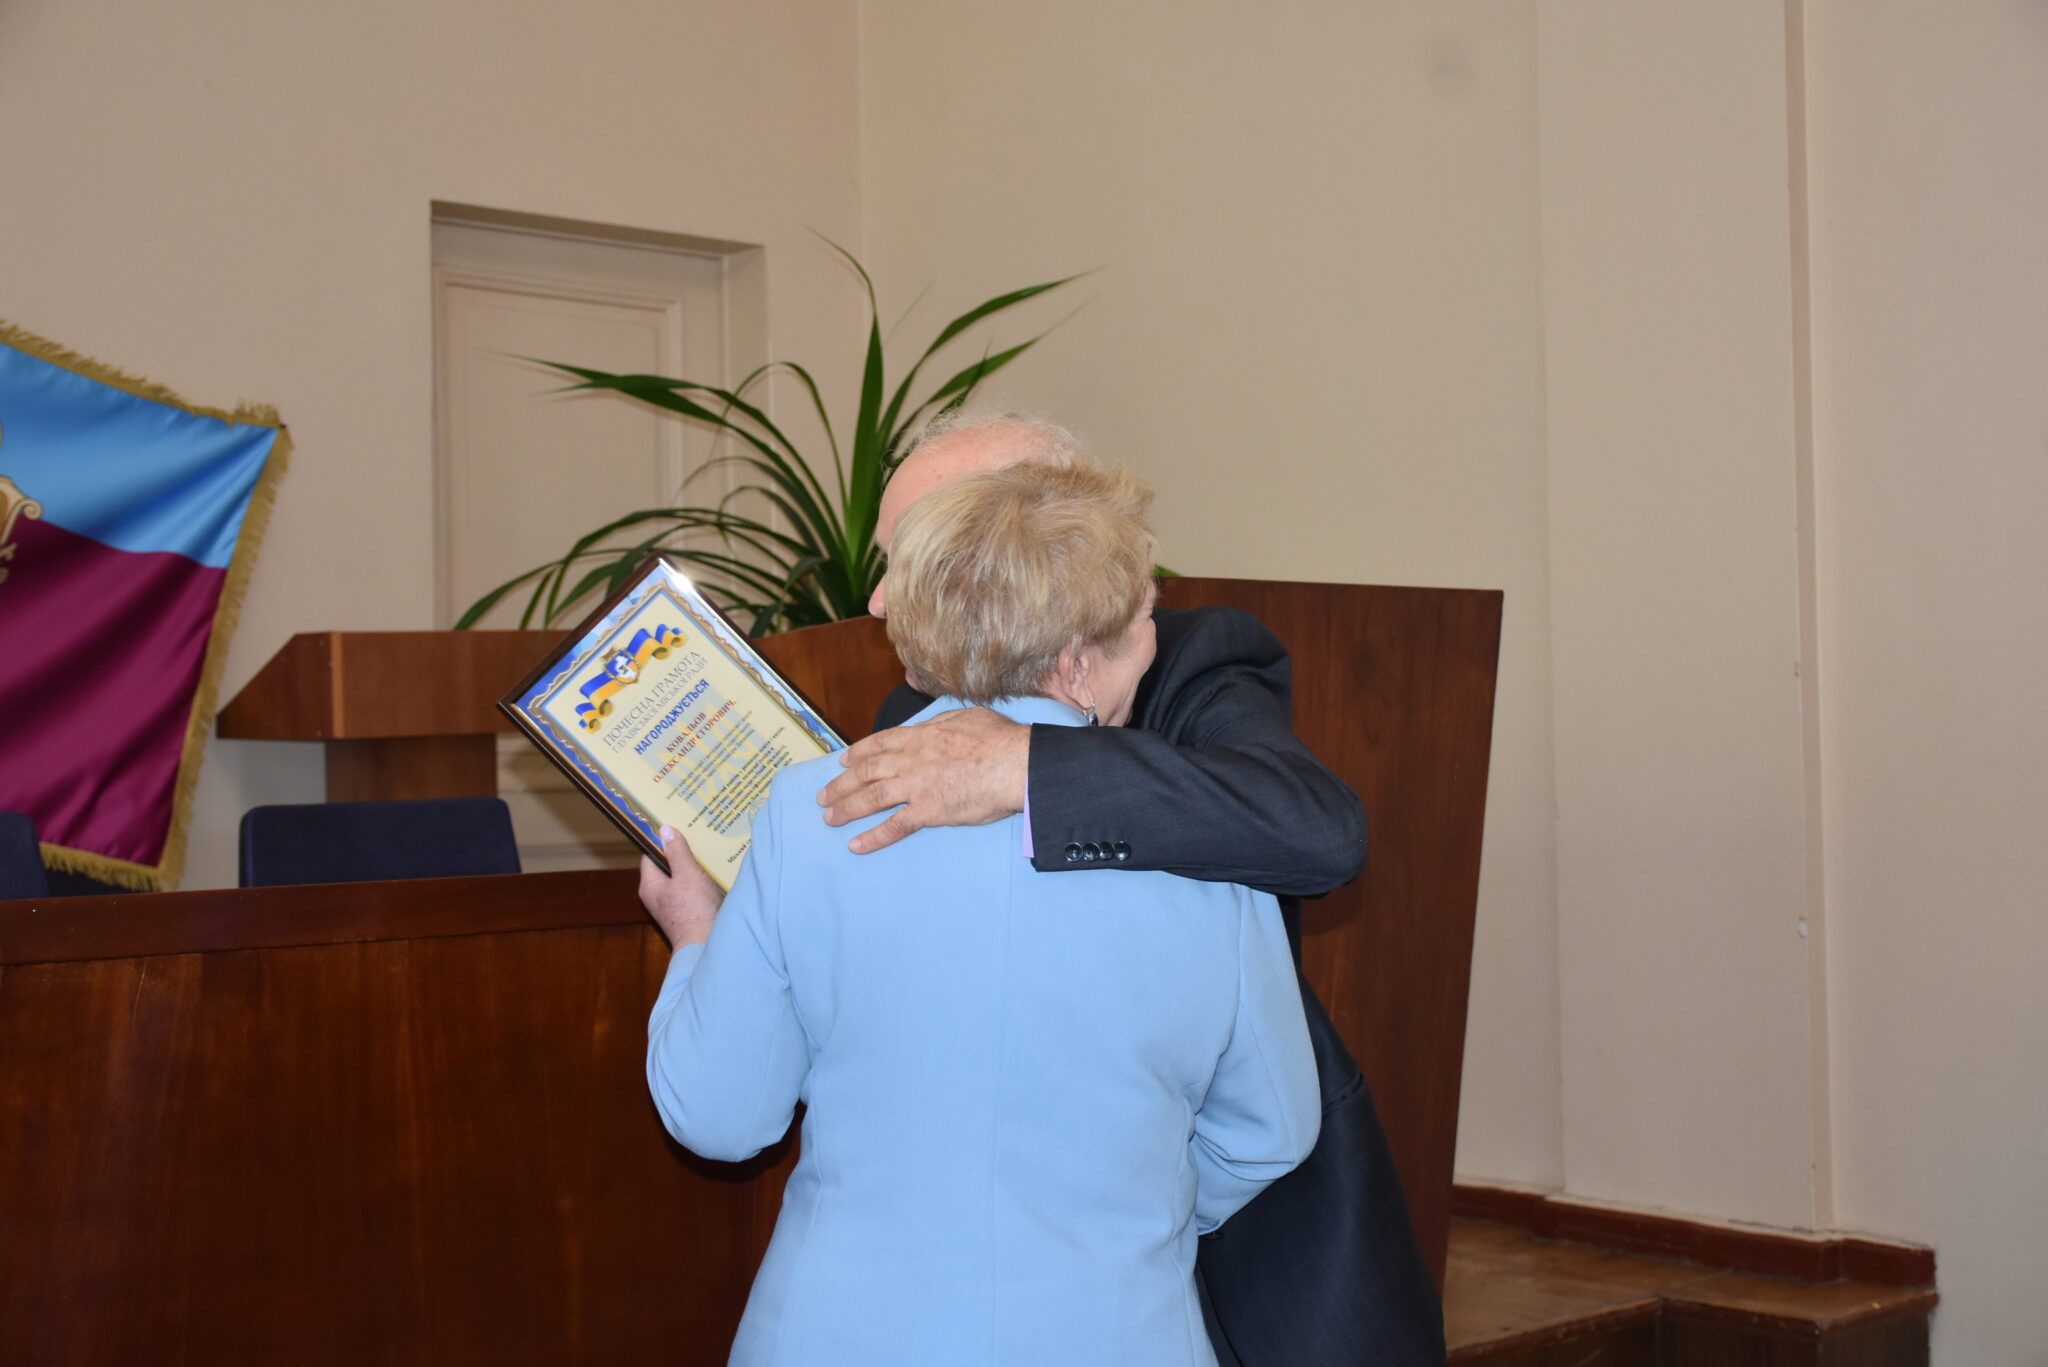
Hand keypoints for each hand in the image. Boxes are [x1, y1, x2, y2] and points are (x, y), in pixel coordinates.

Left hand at [638, 825, 723, 947]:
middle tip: (696, 840)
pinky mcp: (686, 913)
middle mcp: (657, 897)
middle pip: (667, 867)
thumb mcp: (687, 874)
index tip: (677, 829)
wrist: (704, 946)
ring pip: (680, 879)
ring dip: (693, 869)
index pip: (650, 856)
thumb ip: (676, 851)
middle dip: (681, 854)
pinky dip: (700, 883)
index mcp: (650, 886)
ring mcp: (672, 906)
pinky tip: (713, 877)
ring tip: (708, 856)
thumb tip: (665, 830)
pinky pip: (690, 891)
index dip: (662, 842)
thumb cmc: (694, 911)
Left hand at [817, 708, 1029, 853]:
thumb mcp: (966, 716)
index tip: (842, 762)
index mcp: (921, 736)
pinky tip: (856, 845)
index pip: (880, 744)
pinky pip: (894, 826)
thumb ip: (944, 722)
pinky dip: (873, 837)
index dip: (857, 753)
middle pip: (866, 772)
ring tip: (830, 819)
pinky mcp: (929, 811)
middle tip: (824, 796)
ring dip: (847, 809)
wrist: (1016, 763)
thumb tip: (937, 724)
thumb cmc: (999, 739)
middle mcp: (912, 760)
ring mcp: (917, 786)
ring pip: (871, 797)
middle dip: (841, 785)